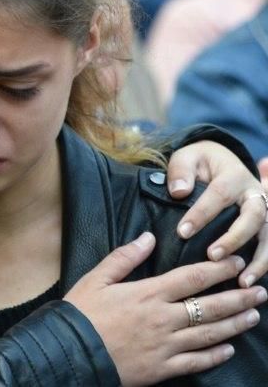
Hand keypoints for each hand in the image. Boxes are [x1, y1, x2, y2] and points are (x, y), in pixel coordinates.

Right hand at [64, 233, 265, 385]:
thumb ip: (124, 257)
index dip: (218, 270)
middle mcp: (163, 319)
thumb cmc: (80, 312)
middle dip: (237, 297)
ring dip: (234, 324)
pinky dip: (215, 356)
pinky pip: (195, 362)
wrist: (70, 351)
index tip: (236, 263)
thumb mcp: (96, 278)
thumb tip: (148, 237)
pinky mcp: (161, 368)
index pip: (192, 278)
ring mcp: (165, 346)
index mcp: (148, 294)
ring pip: (209, 334)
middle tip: (259, 291)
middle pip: (209, 307)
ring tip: (253, 315)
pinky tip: (229, 349)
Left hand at [166, 141, 267, 285]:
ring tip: (242, 281)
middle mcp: (254, 193)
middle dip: (234, 238)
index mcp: (233, 175)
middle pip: (253, 217)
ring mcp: (264, 210)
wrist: (221, 161)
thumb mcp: (186, 158)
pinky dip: (264, 264)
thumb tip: (179, 192)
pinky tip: (250, 281)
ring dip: (260, 260)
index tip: (182, 232)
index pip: (219, 195)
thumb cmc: (199, 163)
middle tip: (212, 256)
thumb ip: (181, 172)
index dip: (201, 214)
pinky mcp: (267, 224)